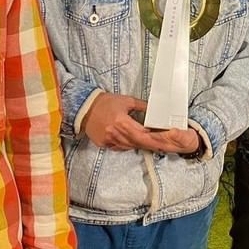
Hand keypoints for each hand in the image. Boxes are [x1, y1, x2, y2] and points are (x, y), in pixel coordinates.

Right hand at [80, 93, 198, 153]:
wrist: (85, 107)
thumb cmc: (105, 102)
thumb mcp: (126, 101)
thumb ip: (142, 106)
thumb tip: (155, 110)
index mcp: (122, 122)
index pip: (142, 134)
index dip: (154, 139)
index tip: (163, 141)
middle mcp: (115, 133)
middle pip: (137, 143)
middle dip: (150, 145)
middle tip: (162, 146)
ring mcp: (109, 140)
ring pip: (129, 146)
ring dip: (139, 144)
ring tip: (149, 142)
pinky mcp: (104, 143)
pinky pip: (120, 147)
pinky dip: (127, 145)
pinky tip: (132, 140)